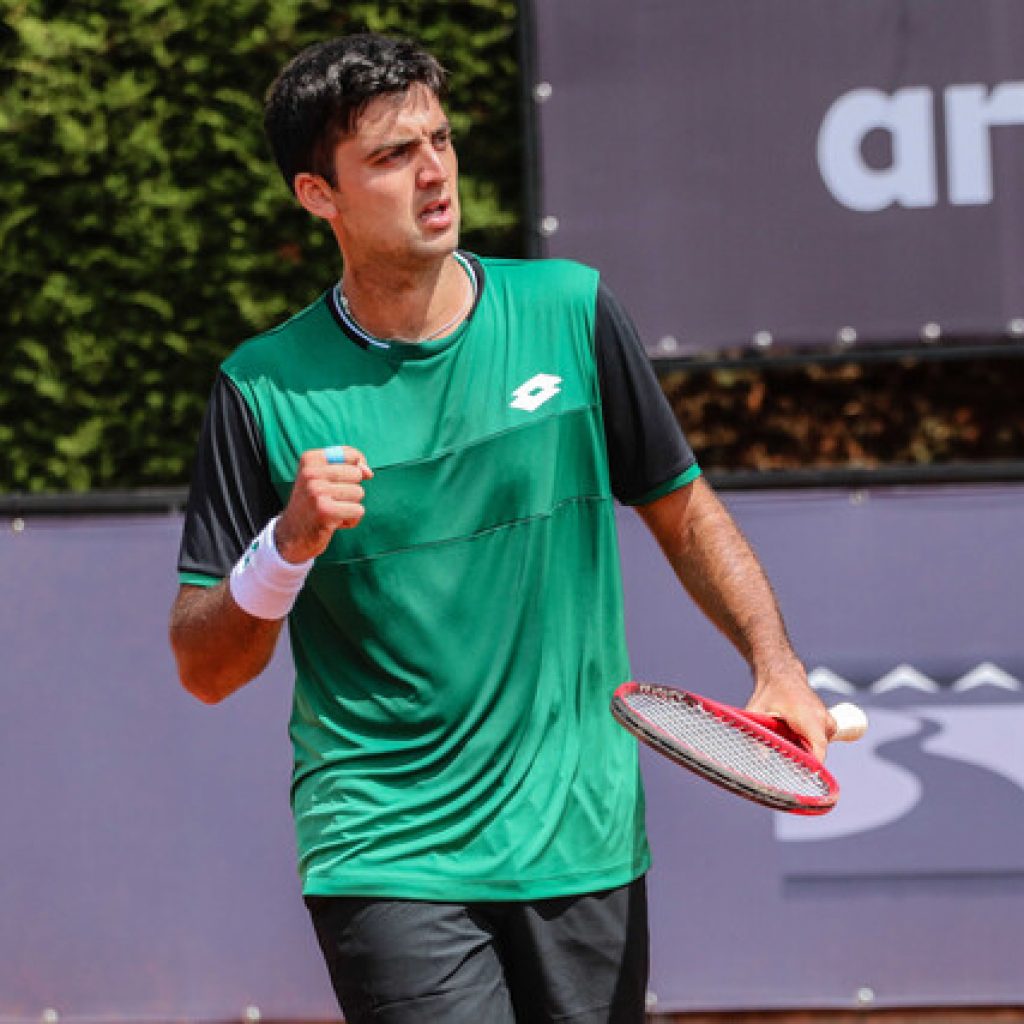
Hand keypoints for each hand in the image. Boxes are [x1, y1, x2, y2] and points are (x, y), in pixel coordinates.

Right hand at [274, 446, 373, 563]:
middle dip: (350, 491)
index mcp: (310, 459)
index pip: (351, 455)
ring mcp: (316, 491)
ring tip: (331, 511)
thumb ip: (351, 467)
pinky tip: (333, 523)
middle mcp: (311, 473)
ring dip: (350, 506)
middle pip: (356, 474)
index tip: (340, 482)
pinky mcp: (325, 511)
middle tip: (330, 500)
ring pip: (358, 493)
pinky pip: (358, 511)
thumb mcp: (325, 478)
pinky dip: (351, 520)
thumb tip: (368, 473)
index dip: (355, 469)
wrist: (291, 535)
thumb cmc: (314, 504)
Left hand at [745, 652, 835, 761]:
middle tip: (787, 759)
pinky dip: (810, 740)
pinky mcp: (826, 720)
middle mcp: (822, 718)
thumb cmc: (770, 692)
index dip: (814, 764)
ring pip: (819, 744)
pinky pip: (821, 738)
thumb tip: (759, 757)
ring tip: (787, 736)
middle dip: (804, 757)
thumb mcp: (757, 711)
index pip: (819, 746)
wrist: (783, 672)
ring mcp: (826, 719)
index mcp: (808, 716)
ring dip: (805, 746)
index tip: (806, 777)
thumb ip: (757, 732)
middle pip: (818, 749)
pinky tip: (793, 733)